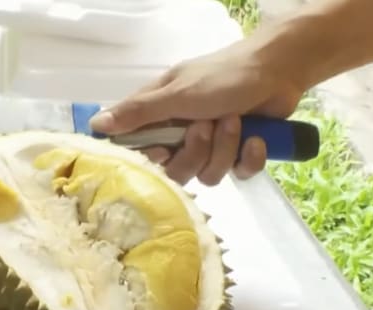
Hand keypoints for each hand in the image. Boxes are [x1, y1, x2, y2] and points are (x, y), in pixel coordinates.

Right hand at [89, 30, 303, 185]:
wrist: (277, 72)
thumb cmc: (223, 76)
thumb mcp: (176, 93)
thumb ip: (138, 113)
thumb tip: (95, 126)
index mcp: (161, 116)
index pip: (140, 150)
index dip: (151, 158)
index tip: (163, 150)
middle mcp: (182, 134)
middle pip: (176, 171)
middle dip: (196, 152)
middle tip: (206, 127)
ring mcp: (212, 146)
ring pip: (208, 175)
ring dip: (225, 148)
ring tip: (235, 121)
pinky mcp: (239, 154)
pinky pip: (238, 174)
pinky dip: (250, 156)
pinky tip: (257, 137)